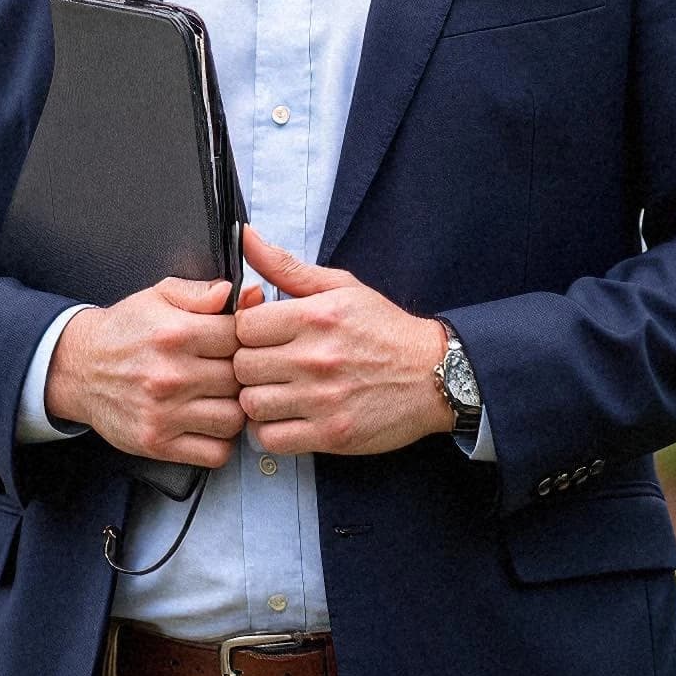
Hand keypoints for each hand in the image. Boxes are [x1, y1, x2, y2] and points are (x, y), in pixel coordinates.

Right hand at [47, 276, 262, 468]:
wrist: (79, 368)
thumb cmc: (124, 331)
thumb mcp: (158, 296)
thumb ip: (202, 292)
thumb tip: (245, 293)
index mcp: (176, 333)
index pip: (240, 338)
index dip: (244, 340)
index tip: (235, 344)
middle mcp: (170, 375)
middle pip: (240, 380)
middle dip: (240, 376)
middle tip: (228, 372)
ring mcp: (164, 413)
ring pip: (234, 419)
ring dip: (234, 410)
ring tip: (221, 398)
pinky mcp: (157, 443)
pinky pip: (215, 453)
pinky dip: (220, 442)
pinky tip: (209, 424)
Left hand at [233, 230, 450, 455]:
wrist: (434, 375)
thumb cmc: (384, 329)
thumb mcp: (340, 287)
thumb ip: (286, 267)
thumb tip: (245, 236)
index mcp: (315, 317)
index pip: (242, 325)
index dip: (244, 331)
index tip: (258, 336)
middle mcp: (316, 358)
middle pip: (241, 366)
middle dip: (247, 365)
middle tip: (265, 365)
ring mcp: (323, 400)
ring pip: (250, 404)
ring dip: (255, 399)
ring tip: (272, 391)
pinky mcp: (330, 435)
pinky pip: (270, 439)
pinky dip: (268, 431)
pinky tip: (282, 416)